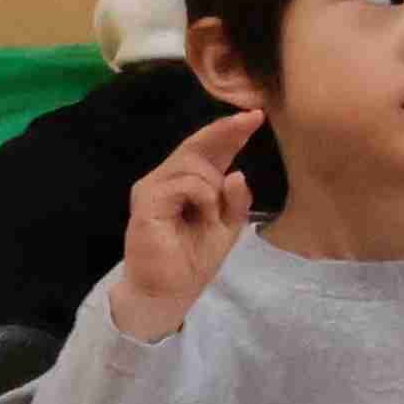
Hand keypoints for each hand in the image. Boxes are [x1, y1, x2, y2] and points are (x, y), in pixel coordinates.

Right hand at [102, 108, 262, 338]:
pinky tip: (202, 214)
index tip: (256, 114)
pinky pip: (183, 184)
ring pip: (192, 164)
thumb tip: (237, 173)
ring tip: (210, 214)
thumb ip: (236, 201)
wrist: (169, 289)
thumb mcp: (228, 227)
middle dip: (227, 132)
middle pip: (196, 147)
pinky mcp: (147, 203)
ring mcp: (153, 189)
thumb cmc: (195, 257)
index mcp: (188, 183)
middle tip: (253, 119)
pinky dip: (201, 196)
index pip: (208, 151)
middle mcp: (167, 180)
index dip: (229, 131)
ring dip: (212, 186)